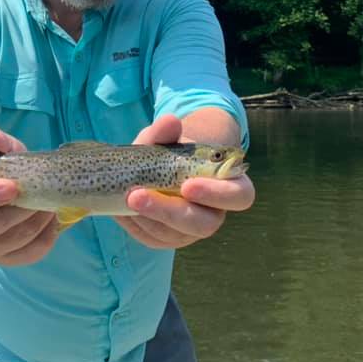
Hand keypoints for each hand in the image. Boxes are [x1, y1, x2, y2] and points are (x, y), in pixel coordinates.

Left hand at [115, 114, 254, 249]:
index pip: (239, 196)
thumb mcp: (167, 137)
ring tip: (126, 197)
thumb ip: (167, 131)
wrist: (156, 165)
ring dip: (148, 217)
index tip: (187, 184)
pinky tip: (123, 209)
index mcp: (229, 186)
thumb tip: (169, 121)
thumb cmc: (172, 150)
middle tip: (138, 195)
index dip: (216, 194)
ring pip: (176, 236)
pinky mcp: (169, 239)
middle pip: (205, 224)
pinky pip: (155, 239)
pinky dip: (137, 225)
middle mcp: (215, 213)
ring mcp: (191, 231)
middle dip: (169, 211)